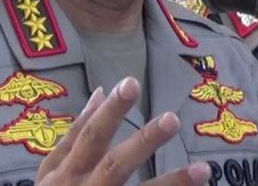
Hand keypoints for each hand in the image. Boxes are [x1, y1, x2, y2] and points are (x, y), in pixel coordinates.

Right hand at [36, 77, 210, 184]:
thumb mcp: (53, 169)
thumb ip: (76, 132)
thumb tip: (101, 91)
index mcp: (68, 172)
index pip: (91, 135)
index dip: (111, 110)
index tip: (131, 82)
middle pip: (116, 165)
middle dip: (144, 142)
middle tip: (172, 119)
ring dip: (172, 183)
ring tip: (204, 170)